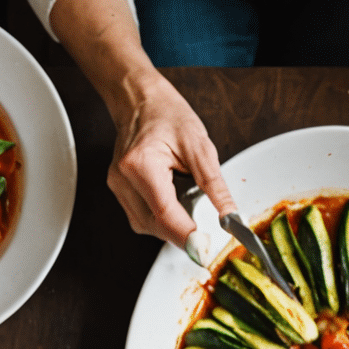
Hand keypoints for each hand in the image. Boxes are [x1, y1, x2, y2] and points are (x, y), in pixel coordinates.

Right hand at [105, 71, 230, 253]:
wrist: (140, 99)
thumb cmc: (167, 115)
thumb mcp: (200, 146)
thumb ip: (215, 186)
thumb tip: (230, 216)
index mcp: (141, 164)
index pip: (165, 213)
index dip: (187, 236)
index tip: (207, 249)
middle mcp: (122, 178)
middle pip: (153, 225)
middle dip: (182, 235)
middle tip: (209, 237)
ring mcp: (117, 185)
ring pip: (145, 225)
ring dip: (171, 230)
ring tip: (193, 218)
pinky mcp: (119, 189)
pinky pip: (141, 217)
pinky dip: (161, 220)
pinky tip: (177, 210)